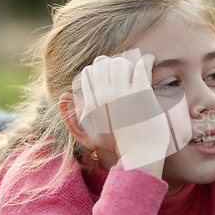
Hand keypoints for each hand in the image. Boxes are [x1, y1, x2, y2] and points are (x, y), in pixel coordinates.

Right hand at [73, 49, 169, 175]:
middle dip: (112, 64)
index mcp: (91, 104)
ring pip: (121, 62)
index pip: (88, 72)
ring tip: (135, 73)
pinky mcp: (142, 93)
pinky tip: (150, 60)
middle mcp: (105, 97)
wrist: (140, 155)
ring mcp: (124, 94)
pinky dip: (147, 60)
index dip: (99, 71)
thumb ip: (70, 119)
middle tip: (123, 73)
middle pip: (103, 62)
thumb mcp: (87, 136)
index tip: (109, 76)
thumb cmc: (116, 146)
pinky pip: (141, 66)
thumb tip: (64, 95)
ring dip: (128, 64)